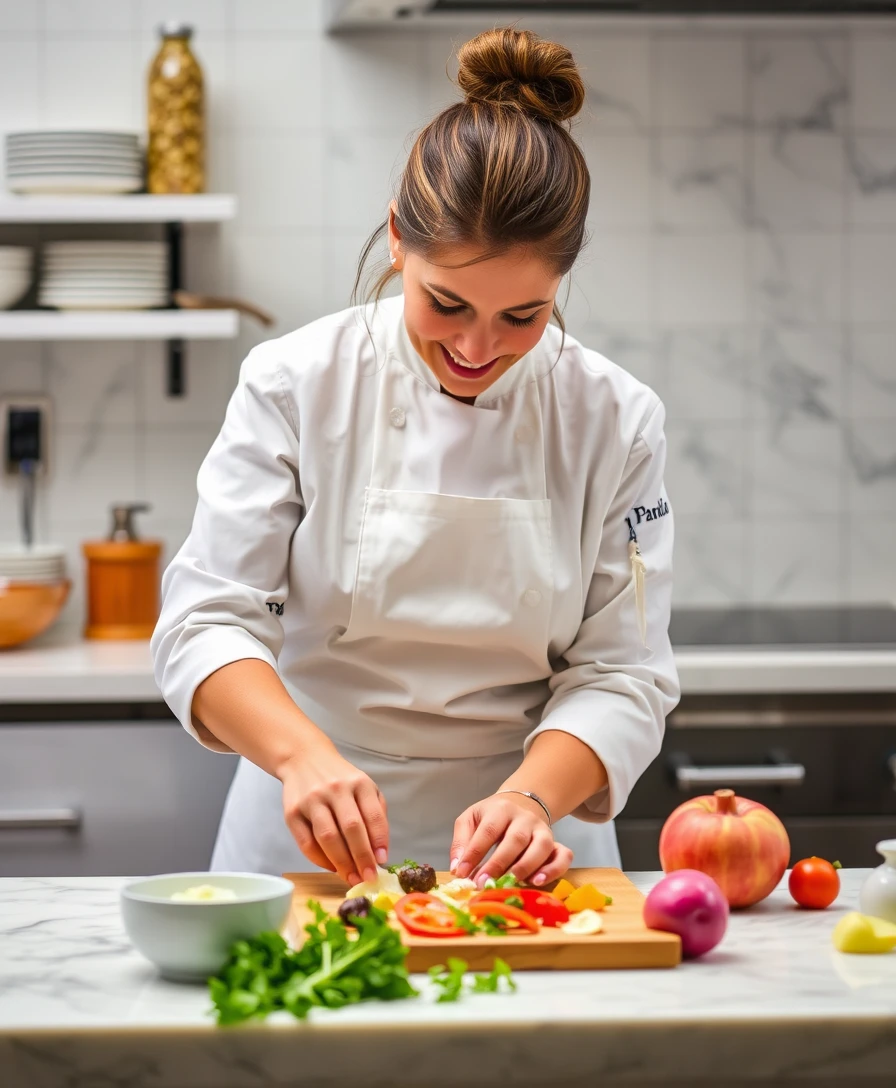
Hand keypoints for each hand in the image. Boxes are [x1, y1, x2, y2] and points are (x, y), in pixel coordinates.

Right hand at [278, 741, 388, 885]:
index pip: (373, 815)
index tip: (382, 861)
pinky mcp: (292, 812)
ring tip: (351, 878)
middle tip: (368, 878)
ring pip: (328, 837)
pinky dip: (320, 860)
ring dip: (342, 863)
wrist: (304, 759)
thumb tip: (379, 852)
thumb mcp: (364, 786)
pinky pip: (306, 842)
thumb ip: (375, 813)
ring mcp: (312, 800)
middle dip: (362, 857)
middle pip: (351, 828)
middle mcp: (335, 789)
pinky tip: (332, 867)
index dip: (379, 841)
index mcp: (359, 783)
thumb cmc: (340, 779)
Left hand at [449, 794, 572, 887]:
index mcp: (501, 809)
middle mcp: (525, 818)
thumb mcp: (471, 819)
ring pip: (542, 846)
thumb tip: (458, 867)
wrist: (522, 803)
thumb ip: (462, 841)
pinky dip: (554, 869)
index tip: (462, 873)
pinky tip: (538, 881)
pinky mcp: (556, 842)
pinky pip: (563, 855)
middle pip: (516, 839)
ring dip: (527, 866)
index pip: (488, 831)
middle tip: (483, 883)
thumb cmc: (492, 817)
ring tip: (511, 883)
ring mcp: (543, 830)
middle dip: (499, 864)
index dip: (474, 853)